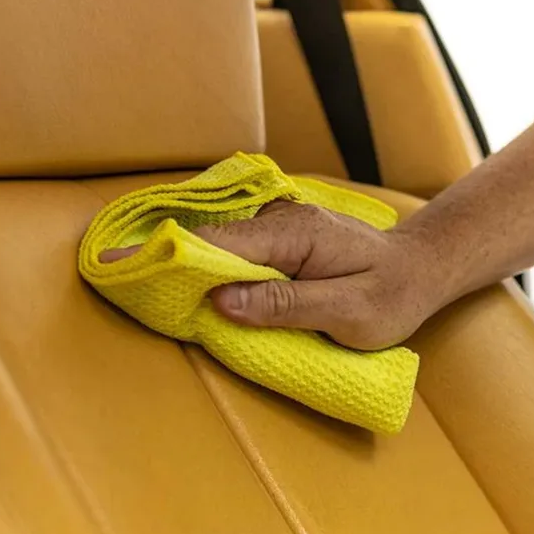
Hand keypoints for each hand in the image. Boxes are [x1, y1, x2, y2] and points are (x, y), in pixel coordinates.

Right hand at [100, 200, 444, 349]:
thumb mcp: (349, 311)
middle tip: (114, 276)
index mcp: (296, 233)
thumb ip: (287, 304)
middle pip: (211, 242)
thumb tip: (221, 300)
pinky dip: (210, 269)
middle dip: (166, 259)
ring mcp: (280, 230)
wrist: (419, 270)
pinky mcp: (281, 243)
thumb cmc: (392, 295)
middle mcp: (282, 222)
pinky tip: (189, 282)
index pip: (220, 245)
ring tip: (139, 280)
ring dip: (185, 265)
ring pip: (220, 248)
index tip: (116, 265)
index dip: (169, 258)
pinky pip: (237, 256)